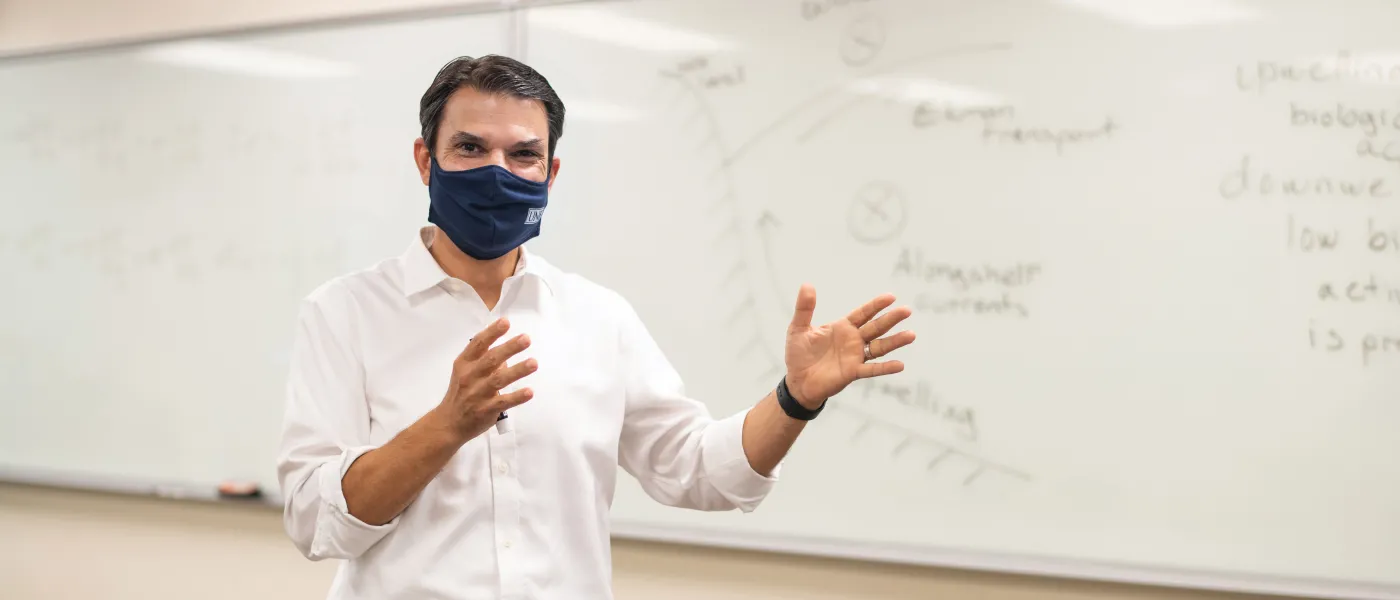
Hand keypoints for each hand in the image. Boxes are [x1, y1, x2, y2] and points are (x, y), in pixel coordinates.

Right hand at [434, 317, 536, 440]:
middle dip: (509, 348)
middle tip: (526, 339)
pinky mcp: (485, 410)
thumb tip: (508, 349)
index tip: (506, 322)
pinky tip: (529, 392)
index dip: (492, 332)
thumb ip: (485, 359)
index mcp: (464, 363)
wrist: (449, 422)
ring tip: (533, 363)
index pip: (478, 344)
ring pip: (498, 380)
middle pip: (490, 359)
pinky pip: (503, 402)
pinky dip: (516, 397)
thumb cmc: (461, 392)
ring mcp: (477, 394)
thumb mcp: (466, 371)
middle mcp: (469, 376)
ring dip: (517, 370)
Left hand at [783, 284, 914, 408]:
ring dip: (895, 342)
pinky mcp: (852, 373)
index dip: (876, 305)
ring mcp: (855, 357)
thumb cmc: (798, 354)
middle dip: (891, 319)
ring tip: (911, 335)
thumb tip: (807, 285)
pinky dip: (885, 368)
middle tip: (907, 310)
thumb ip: (804, 308)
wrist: (796, 381)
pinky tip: (900, 365)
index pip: (863, 313)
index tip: (891, 297)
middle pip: (876, 327)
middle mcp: (853, 340)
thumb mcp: (798, 328)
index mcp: (842, 327)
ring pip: (879, 347)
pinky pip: (871, 370)